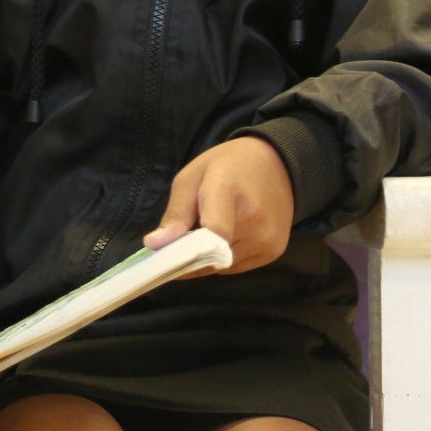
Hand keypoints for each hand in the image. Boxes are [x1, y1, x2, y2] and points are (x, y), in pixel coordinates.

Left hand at [144, 137, 294, 274]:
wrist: (276, 163)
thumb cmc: (228, 166)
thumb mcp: (191, 178)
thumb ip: (175, 213)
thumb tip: (154, 244)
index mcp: (228, 191)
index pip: (213, 231)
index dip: (186, 250)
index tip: (163, 256)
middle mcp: (254, 219)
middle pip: (211, 255)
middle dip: (189, 255)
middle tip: (177, 243)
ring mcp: (268, 238)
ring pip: (222, 266)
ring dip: (206, 258)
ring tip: (204, 234)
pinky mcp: (274, 252)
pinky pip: (236, 267)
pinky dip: (222, 259)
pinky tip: (223, 238)